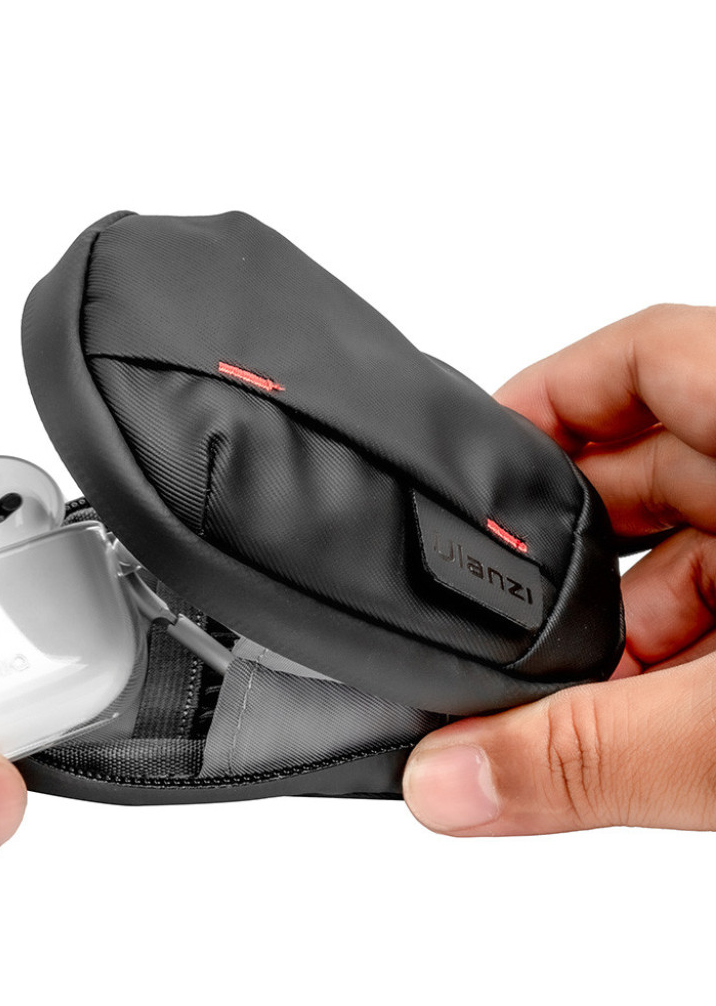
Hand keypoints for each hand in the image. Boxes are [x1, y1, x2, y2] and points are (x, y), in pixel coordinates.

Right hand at [403, 304, 715, 834]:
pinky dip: (681, 651)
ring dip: (622, 619)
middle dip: (562, 552)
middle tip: (498, 614)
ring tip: (565, 691)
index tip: (468, 465)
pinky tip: (643, 720)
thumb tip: (447, 780)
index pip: (639, 357)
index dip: (541, 398)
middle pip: (644, 463)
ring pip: (689, 544)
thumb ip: (591, 754)